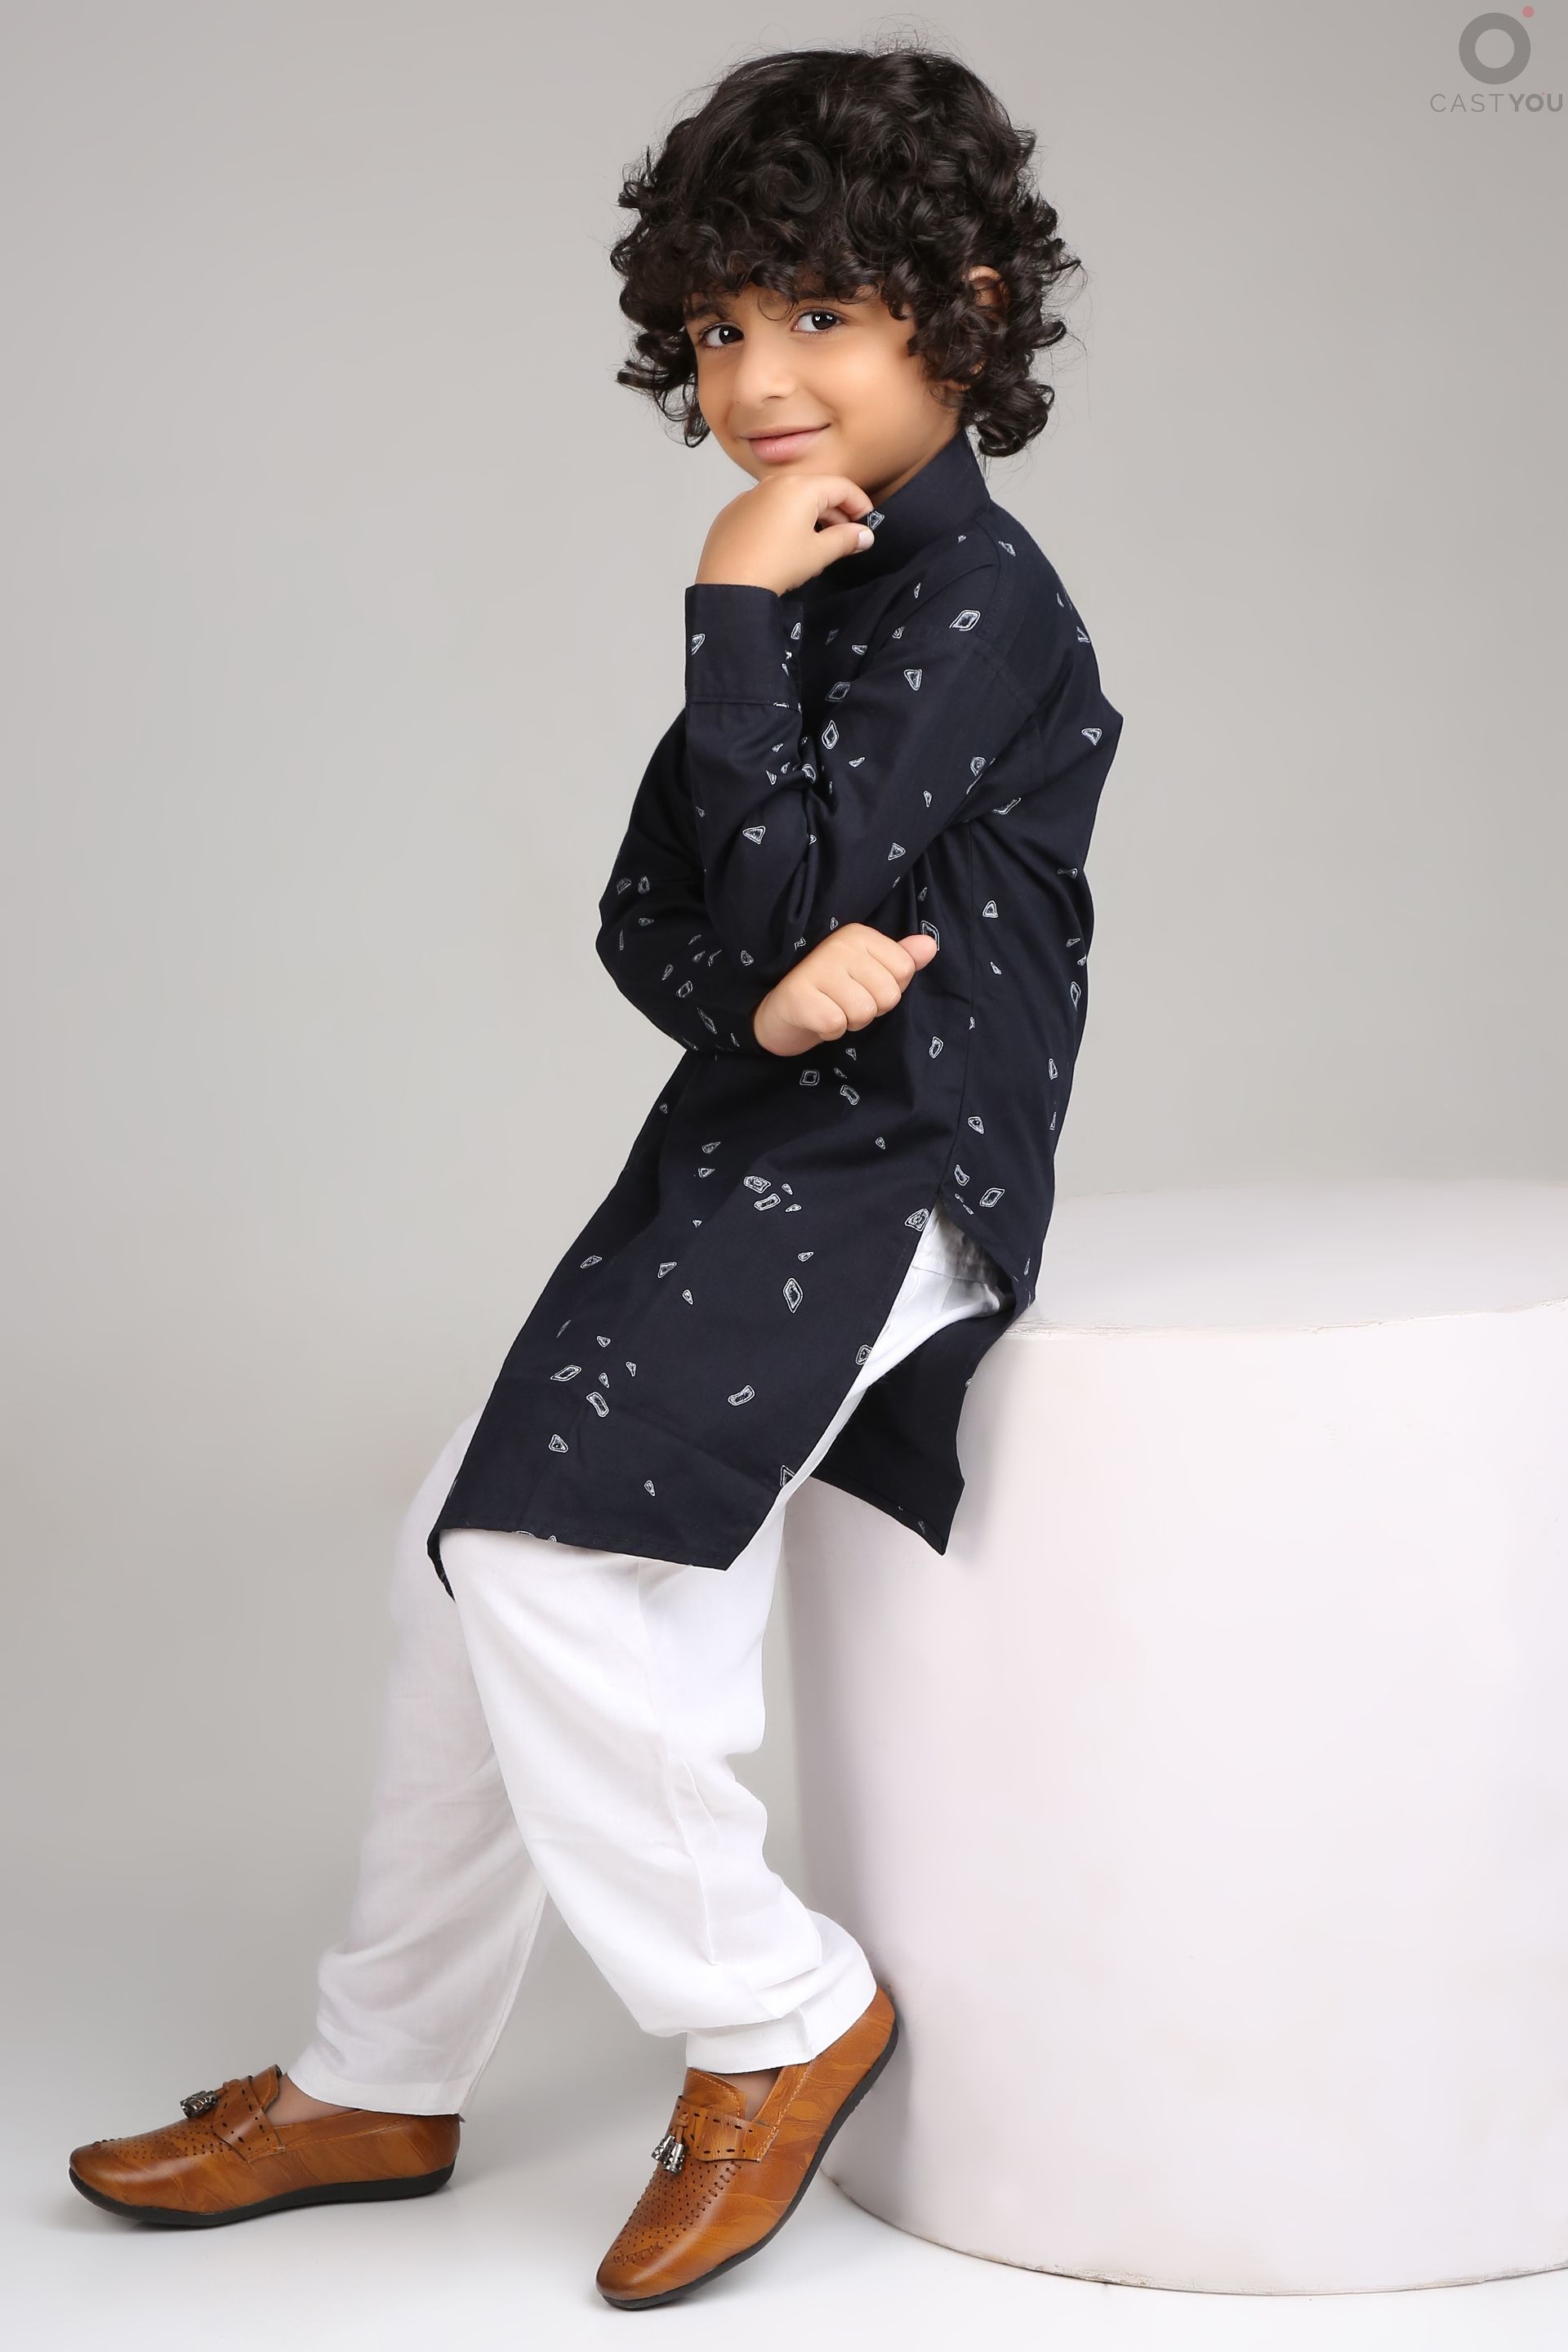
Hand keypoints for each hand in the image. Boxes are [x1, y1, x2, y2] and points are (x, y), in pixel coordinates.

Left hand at [695, 473, 876, 597]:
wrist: (728, 585)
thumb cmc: (774, 565)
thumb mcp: (819, 553)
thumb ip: (846, 539)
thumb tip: (864, 535)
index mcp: (799, 487)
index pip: (841, 487)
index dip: (860, 505)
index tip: (867, 524)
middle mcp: (773, 484)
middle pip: (815, 492)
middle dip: (834, 514)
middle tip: (846, 539)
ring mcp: (749, 497)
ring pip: (790, 502)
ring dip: (809, 520)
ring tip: (816, 549)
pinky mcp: (733, 514)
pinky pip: (766, 512)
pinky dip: (782, 524)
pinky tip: (785, 550)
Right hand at [750, 923, 937, 1055]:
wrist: (784, 1012)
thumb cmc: (833, 991)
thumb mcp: (871, 973)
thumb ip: (902, 959)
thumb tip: (930, 946)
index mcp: (859, 935)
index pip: (905, 970)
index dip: (889, 989)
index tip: (863, 987)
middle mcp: (839, 945)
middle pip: (888, 995)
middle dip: (871, 1010)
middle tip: (845, 1002)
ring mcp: (816, 967)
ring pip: (864, 1012)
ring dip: (850, 1022)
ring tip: (832, 1009)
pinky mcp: (798, 995)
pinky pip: (836, 1024)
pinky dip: (829, 1031)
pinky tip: (816, 1019)